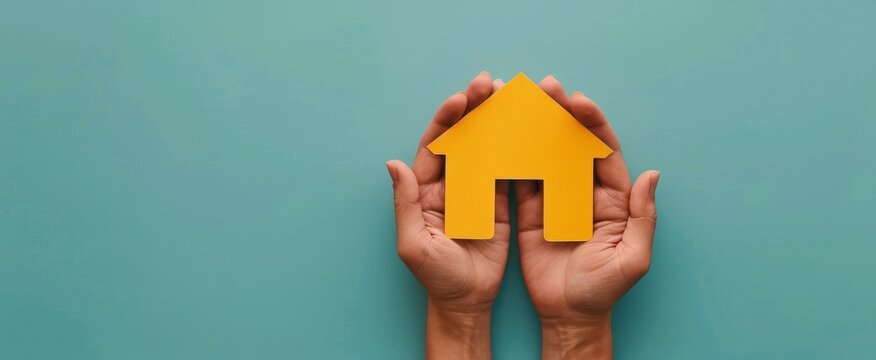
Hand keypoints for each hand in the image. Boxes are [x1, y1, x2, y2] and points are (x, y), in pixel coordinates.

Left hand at [386, 72, 507, 358]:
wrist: (468, 303)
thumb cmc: (437, 278)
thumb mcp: (414, 244)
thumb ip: (405, 203)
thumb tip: (394, 164)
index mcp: (426, 189)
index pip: (436, 144)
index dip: (447, 118)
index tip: (462, 98)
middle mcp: (450, 183)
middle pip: (461, 135)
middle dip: (473, 107)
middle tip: (489, 83)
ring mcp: (476, 190)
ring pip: (485, 145)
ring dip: (496, 120)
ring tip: (511, 95)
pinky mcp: (500, 202)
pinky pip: (508, 167)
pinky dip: (517, 147)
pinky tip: (529, 127)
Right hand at [516, 76, 659, 358]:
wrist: (567, 316)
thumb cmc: (603, 290)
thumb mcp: (632, 259)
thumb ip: (642, 217)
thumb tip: (652, 175)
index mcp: (612, 196)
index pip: (602, 149)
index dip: (592, 123)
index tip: (577, 101)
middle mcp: (583, 190)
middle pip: (572, 141)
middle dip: (561, 112)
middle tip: (545, 86)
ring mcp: (555, 198)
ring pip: (545, 151)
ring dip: (535, 125)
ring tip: (519, 99)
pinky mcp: (529, 210)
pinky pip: (521, 176)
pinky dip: (512, 154)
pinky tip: (501, 133)